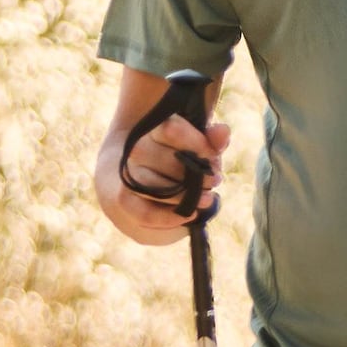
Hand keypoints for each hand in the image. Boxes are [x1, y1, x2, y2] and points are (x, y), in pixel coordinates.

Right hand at [96, 106, 225, 244]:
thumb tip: (223, 131)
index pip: (172, 129)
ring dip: (186, 196)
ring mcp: (127, 175)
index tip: (213, 156)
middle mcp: (136, 149)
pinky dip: (169, 217)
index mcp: (153, 129)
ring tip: (206, 199)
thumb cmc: (173, 164)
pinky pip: (145, 212)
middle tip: (213, 180)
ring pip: (155, 187)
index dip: (198, 144)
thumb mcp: (195, 150)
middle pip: (168, 161)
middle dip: (196, 173)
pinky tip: (187, 215)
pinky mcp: (123, 200)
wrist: (131, 181)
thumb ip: (210, 140)